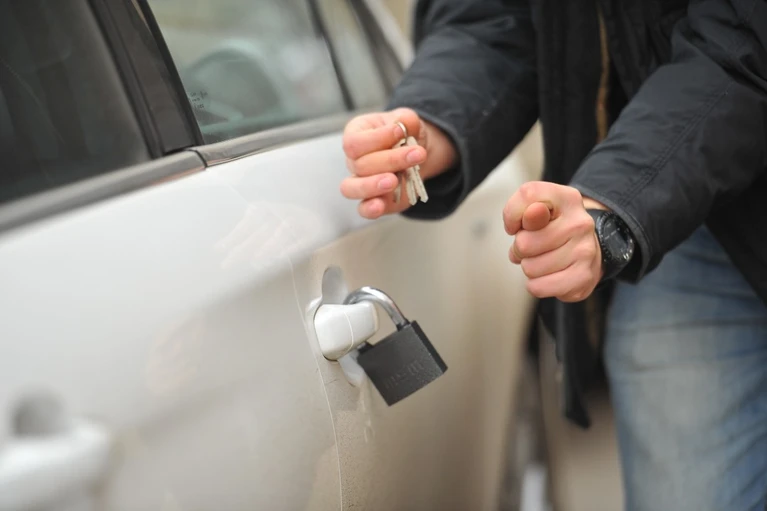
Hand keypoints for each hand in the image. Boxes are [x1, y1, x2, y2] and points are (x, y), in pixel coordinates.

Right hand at [341, 108, 456, 218]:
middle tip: (418, 154)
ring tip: (393, 180)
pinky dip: (370, 209)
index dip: (377, 139)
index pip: (355, 142)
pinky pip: (362, 209)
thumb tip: (403, 124)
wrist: (416, 153)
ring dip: (372, 185)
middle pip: (360, 165)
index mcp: (356, 135)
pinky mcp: (373, 201)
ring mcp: (360, 182)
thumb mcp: (408, 121)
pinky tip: (380, 206)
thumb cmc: (405, 134)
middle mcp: (353, 160)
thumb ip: (406, 120)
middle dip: (391, 160)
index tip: (400, 131)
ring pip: (351, 188)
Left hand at [503, 182, 604, 302]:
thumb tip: (530, 215)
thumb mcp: (536, 209)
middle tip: (535, 246)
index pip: (528, 195)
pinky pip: (538, 287)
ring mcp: (585, 251)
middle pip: (523, 243)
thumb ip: (523, 206)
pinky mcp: (583, 277)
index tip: (520, 224)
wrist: (587, 249)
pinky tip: (548, 275)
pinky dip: (536, 284)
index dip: (513, 215)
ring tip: (544, 259)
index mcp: (567, 198)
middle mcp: (580, 222)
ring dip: (529, 267)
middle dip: (520, 249)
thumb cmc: (553, 229)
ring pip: (529, 268)